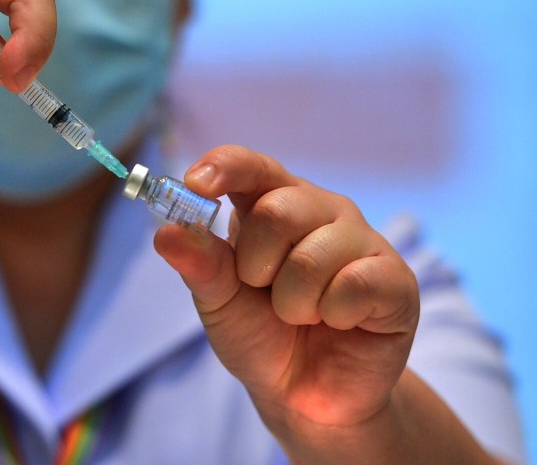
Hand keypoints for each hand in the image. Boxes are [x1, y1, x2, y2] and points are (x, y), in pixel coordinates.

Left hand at [154, 145, 419, 432]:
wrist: (304, 395)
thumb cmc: (260, 334)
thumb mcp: (218, 301)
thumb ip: (199, 265)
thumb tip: (166, 233)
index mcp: (270, 203)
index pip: (250, 165)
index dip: (224, 167)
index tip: (197, 184)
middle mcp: (320, 210)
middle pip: (278, 209)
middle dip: (256, 265)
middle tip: (263, 291)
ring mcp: (362, 240)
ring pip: (314, 254)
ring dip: (293, 302)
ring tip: (301, 315)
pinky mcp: (395, 278)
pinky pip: (355, 283)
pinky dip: (332, 314)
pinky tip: (338, 322)